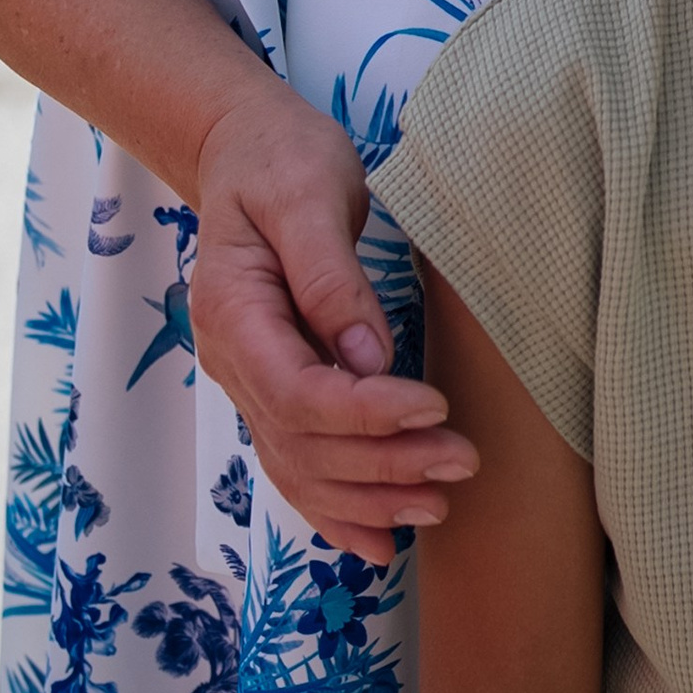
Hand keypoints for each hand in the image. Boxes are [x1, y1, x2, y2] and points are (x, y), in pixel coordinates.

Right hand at [189, 91, 474, 563]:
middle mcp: (230, 360)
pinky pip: (295, 464)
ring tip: (439, 504)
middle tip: (462, 460)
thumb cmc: (281, 160)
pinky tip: (379, 540)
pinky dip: (334, 508)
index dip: (366, 413)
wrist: (244, 151)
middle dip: (384, 464)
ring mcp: (247, 381)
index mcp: (232, 311)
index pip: (297, 392)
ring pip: (300, 467)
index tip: (435, 406)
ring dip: (369, 497)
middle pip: (303, 442)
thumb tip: (367, 359)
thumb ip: (330, 274)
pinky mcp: (273, 387)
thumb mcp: (308, 193)